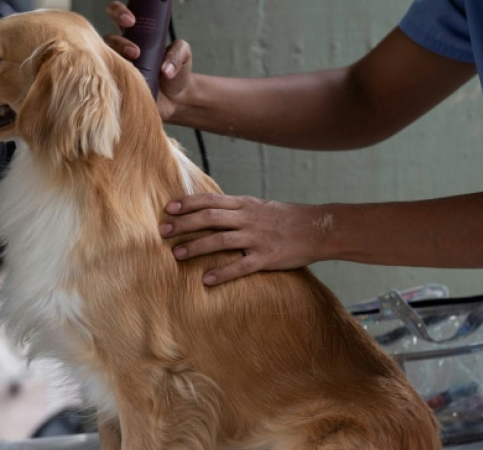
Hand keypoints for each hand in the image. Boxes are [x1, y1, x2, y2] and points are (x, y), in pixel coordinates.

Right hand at [103, 0, 192, 121]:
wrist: (176, 100)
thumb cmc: (176, 72)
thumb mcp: (184, 55)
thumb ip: (178, 53)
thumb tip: (165, 69)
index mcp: (136, 36)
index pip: (120, 16)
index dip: (120, 12)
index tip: (131, 20)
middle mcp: (123, 51)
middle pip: (107, 38)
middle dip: (118, 41)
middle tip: (135, 51)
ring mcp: (118, 69)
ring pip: (106, 61)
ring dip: (121, 63)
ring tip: (138, 69)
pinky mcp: (118, 88)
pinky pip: (109, 84)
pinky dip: (117, 82)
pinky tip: (130, 84)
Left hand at [158, 193, 329, 284]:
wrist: (319, 228)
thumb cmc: (287, 217)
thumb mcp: (260, 206)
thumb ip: (237, 208)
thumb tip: (210, 210)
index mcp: (245, 204)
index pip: (210, 200)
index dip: (188, 203)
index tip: (168, 208)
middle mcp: (248, 218)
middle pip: (210, 218)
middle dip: (184, 224)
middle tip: (163, 232)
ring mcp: (257, 238)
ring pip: (221, 241)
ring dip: (197, 247)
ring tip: (177, 254)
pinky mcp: (267, 257)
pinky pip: (241, 267)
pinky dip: (222, 273)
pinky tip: (206, 280)